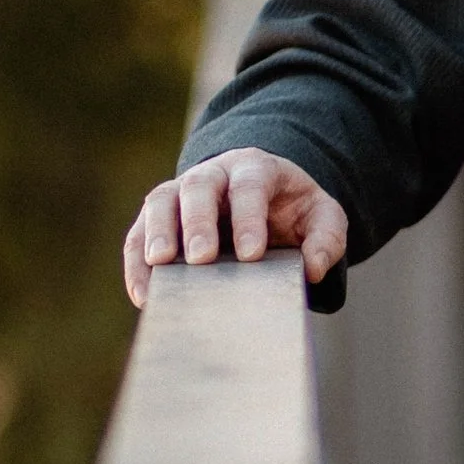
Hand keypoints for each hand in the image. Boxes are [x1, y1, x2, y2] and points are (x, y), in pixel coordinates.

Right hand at [123, 147, 349, 308]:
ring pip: (160, 202)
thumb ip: (326, 239)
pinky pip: (139, 233)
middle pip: (198, 187)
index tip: (251, 255)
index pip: (249, 187)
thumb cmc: (293, 210)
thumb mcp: (322, 217)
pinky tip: (144, 294)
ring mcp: (181, 192)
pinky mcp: (160, 217)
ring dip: (156, 233)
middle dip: (198, 221)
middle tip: (201, 258)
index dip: (248, 218)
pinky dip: (137, 261)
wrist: (265, 199)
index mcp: (254, 169)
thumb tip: (313, 269)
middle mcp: (213, 174)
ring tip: (160, 266)